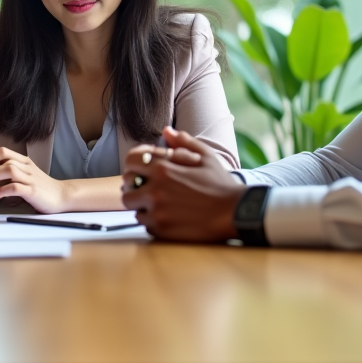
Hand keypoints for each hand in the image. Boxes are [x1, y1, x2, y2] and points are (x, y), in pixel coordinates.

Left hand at [0, 147, 69, 213]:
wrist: (61, 196)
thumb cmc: (39, 187)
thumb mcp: (24, 174)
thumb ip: (9, 171)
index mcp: (22, 161)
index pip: (1, 151)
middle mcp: (26, 166)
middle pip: (3, 156)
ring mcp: (30, 178)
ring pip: (8, 169)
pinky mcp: (33, 191)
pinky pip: (16, 187)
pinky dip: (3, 190)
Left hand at [121, 126, 244, 241]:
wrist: (235, 212)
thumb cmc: (220, 183)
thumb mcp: (206, 156)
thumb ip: (183, 143)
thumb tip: (166, 132)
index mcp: (163, 170)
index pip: (130, 163)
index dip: (133, 166)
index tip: (140, 171)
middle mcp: (155, 191)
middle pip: (126, 190)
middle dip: (134, 189)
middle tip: (147, 191)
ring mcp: (158, 213)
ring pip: (135, 210)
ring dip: (144, 207)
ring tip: (160, 205)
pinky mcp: (162, 231)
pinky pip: (146, 225)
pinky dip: (153, 222)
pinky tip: (169, 217)